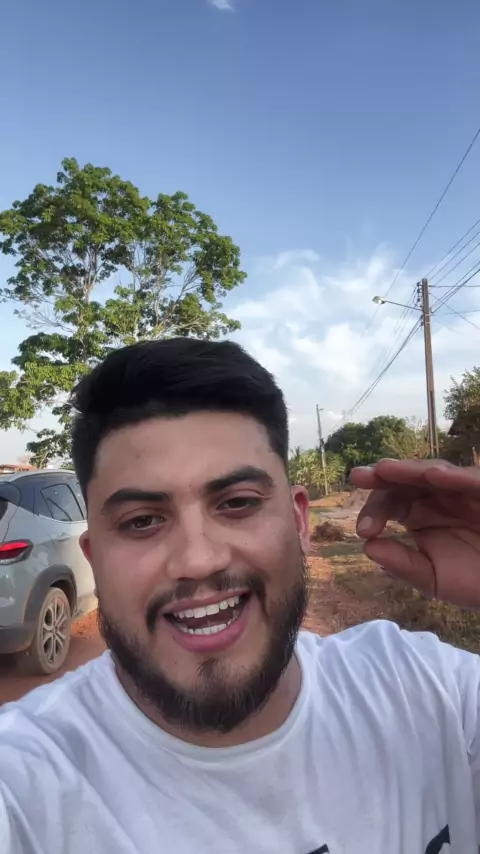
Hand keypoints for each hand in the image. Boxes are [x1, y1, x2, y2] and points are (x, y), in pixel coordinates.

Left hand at [350, 459, 479, 609]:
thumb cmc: (472, 580)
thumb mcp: (432, 579)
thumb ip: (402, 565)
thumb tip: (367, 548)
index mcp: (417, 514)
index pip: (389, 502)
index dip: (374, 512)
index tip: (364, 531)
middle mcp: (436, 497)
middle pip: (405, 480)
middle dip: (382, 476)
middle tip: (359, 476)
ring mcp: (462, 491)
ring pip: (433, 472)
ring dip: (410, 469)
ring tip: (386, 469)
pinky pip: (471, 480)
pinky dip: (455, 476)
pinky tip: (435, 475)